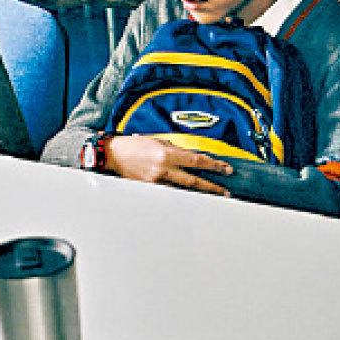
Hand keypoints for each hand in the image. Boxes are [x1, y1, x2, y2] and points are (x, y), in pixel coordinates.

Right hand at [104, 135, 233, 195]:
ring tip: (211, 197)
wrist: (113, 154)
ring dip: (199, 193)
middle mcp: (163, 168)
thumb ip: (175, 149)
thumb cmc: (134, 145)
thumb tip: (190, 157)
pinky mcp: (149, 187)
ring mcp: (156, 180)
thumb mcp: (158, 142)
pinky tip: (189, 198)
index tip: (226, 169)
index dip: (214, 165)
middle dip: (211, 186)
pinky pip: (168, 192)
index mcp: (167, 153)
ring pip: (182, 189)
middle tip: (225, 192)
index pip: (196, 160)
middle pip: (193, 180)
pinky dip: (180, 194)